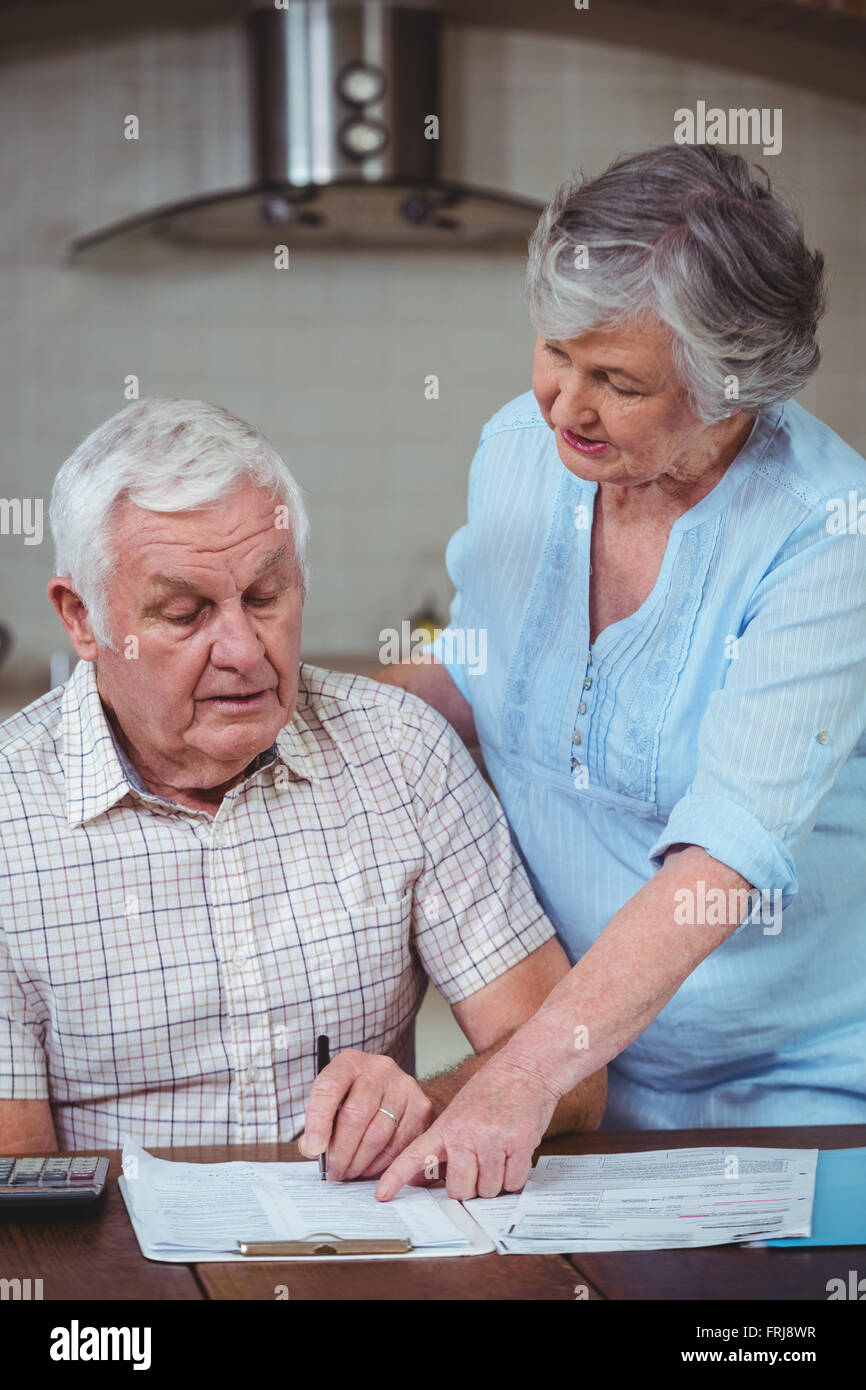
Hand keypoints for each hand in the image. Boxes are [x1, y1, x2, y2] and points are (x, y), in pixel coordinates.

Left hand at [298, 1050, 434, 1180]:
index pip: (328, 1087)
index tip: (314, 1148)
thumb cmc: (356, 1098)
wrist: (395, 1090)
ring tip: (348, 1173)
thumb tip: (314, 1150)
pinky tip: (368, 1167)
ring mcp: (403, 1087)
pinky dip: (380, 1163)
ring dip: (359, 1162)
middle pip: (355, 1115)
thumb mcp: (333, 1099)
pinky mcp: (420, 1107)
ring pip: (377, 1134)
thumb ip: (318, 1123)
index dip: (318, 1120)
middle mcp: (378, 1069)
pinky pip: (398, 1145)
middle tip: (332, 1172)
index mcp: (349, 1063)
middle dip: (340, 1151)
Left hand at [374, 1052, 559, 1200]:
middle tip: (479, 1167)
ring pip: (488, 1190)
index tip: (381, 1195)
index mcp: (446, 1125)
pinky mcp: (518, 1143)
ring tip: (499, 1154)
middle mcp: (465, 1132)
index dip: (396, 1177)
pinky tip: (513, 1154)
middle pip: (459, 1190)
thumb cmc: (493, 1090)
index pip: (414, 1155)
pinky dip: (514, 1177)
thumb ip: (442, 1145)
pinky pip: (513, 1183)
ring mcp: (492, 1138)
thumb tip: (421, 1178)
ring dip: (495, 1182)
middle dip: (470, 1187)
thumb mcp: (459, 1112)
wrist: (526, 1066)